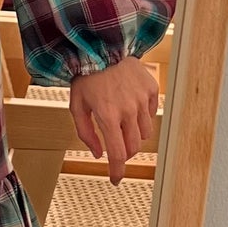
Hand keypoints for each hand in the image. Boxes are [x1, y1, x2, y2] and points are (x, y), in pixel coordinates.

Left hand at [68, 59, 159, 184]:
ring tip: (122, 123)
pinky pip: (151, 114)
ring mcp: (141, 99)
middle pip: (133, 147)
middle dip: (124, 154)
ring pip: (144, 133)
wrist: (101, 46)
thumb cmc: (86, 76)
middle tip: (116, 149)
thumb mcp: (76, 106)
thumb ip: (86, 133)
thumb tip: (98, 154)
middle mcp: (128, 109)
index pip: (117, 153)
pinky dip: (141, 117)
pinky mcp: (151, 89)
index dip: (117, 171)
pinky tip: (130, 106)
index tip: (116, 179)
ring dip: (133, 136)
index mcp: (108, 115)